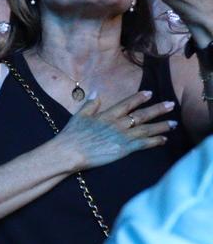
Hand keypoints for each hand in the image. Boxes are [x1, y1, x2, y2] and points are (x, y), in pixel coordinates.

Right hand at [55, 90, 174, 169]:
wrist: (69, 152)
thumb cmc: (71, 136)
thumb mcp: (79, 116)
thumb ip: (90, 104)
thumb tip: (97, 92)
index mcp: (107, 115)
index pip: (126, 104)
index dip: (139, 98)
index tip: (150, 93)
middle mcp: (117, 124)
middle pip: (141, 115)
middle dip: (157, 109)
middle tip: (171, 104)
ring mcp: (122, 136)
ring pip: (146, 129)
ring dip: (161, 126)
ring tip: (173, 123)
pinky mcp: (123, 149)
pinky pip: (143, 144)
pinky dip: (154, 141)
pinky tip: (164, 139)